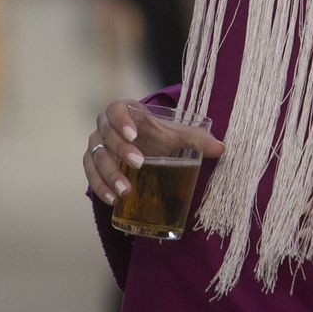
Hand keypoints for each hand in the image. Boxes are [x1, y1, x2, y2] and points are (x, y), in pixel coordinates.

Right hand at [83, 99, 223, 206]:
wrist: (143, 146)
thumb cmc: (158, 136)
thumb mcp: (175, 135)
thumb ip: (195, 138)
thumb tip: (222, 148)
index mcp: (123, 111)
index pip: (115, 109)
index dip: (121, 121)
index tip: (134, 135)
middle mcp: (104, 127)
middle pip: (106, 136)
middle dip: (120, 151)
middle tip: (139, 164)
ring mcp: (97, 146)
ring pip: (95, 158)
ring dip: (108, 175)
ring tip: (125, 192)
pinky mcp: (93, 165)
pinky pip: (90, 175)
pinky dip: (99, 188)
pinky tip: (112, 201)